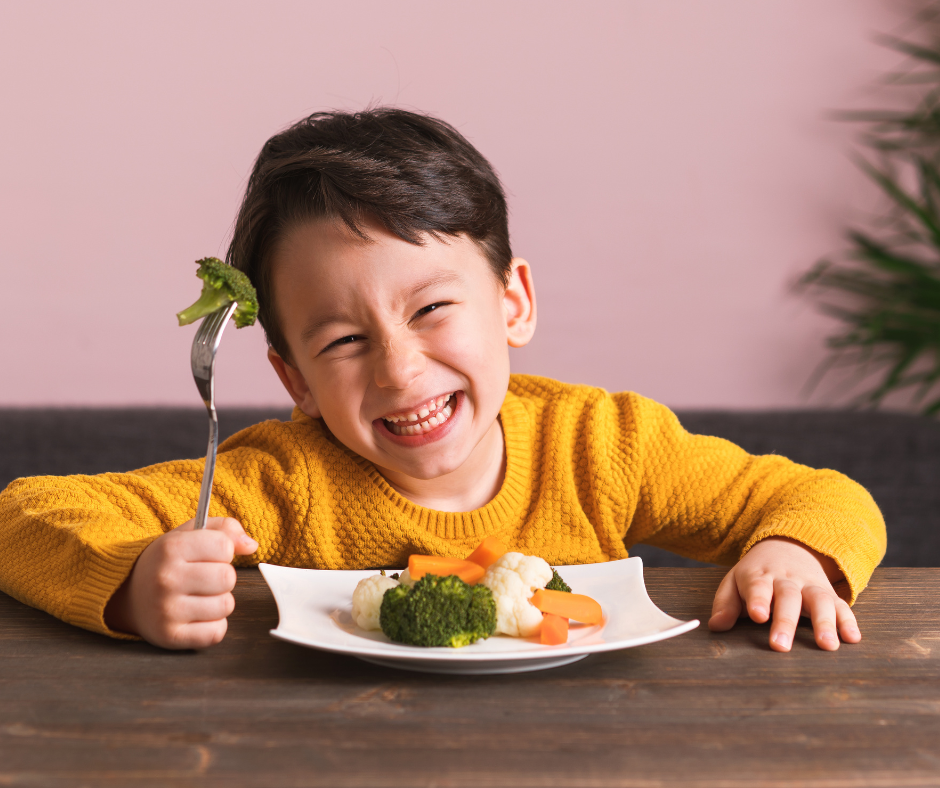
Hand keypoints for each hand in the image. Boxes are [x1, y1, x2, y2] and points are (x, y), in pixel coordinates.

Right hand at [104, 517, 258, 649]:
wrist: (127, 594)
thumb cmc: (167, 562)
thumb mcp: (189, 534)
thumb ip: (225, 529)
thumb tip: (252, 546)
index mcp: (170, 548)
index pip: (224, 546)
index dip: (224, 550)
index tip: (210, 555)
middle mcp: (166, 579)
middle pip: (227, 578)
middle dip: (223, 577)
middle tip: (205, 578)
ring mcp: (166, 610)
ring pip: (225, 606)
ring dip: (219, 602)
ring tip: (199, 597)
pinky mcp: (170, 636)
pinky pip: (216, 632)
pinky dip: (213, 625)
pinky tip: (197, 616)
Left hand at [707, 536, 860, 651]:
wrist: (788, 546)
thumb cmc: (756, 574)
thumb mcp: (735, 582)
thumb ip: (725, 604)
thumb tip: (716, 626)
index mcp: (759, 575)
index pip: (757, 585)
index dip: (758, 599)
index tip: (757, 614)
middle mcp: (787, 580)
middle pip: (787, 597)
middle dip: (785, 621)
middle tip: (780, 645)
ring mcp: (810, 586)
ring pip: (819, 600)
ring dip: (824, 622)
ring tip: (827, 645)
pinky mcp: (830, 594)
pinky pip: (842, 606)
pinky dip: (849, 621)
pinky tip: (852, 638)